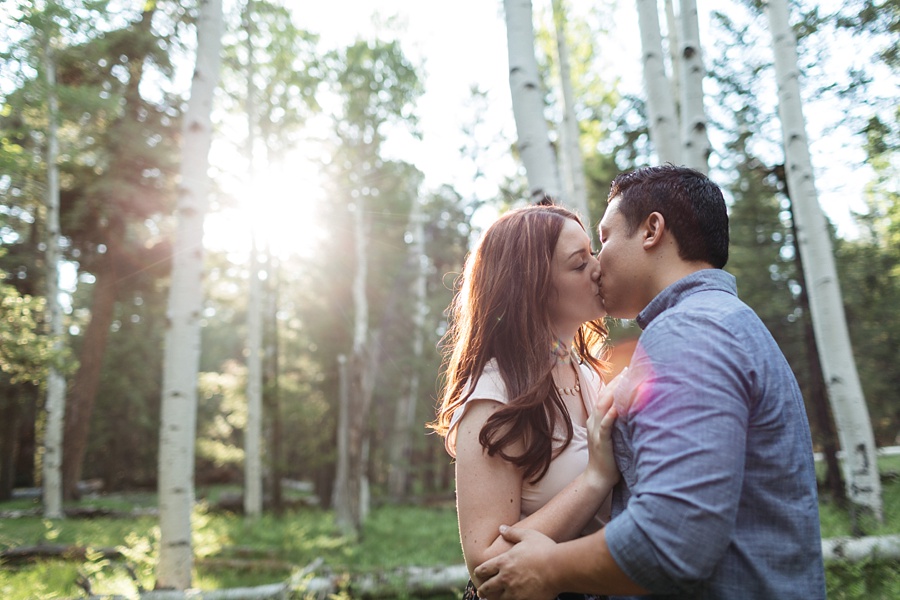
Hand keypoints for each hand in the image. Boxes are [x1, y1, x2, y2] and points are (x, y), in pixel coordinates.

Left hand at [473, 526, 558, 599]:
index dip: (479, 572)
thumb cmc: (544, 549)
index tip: (477, 574)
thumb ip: (513, 533)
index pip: (484, 569)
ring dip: (493, 599)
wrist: (559, 568)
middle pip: (487, 587)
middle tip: (481, 592)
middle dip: (483, 590)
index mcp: (503, 562)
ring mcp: (514, 591)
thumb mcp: (528, 535)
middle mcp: (505, 578)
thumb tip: (501, 528)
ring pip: (497, 599)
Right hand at [585, 370, 622, 487]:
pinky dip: (610, 415)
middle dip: (616, 382)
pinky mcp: (601, 442)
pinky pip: (605, 426)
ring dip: (614, 393)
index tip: (628, 371)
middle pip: (603, 396)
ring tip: (625, 382)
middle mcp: (594, 421)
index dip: (615, 382)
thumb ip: (618, 422)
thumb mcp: (613, 435)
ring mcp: (596, 431)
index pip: (605, 395)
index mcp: (596, 419)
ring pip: (602, 407)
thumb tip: (633, 409)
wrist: (599, 477)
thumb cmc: (610, 457)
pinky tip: (617, 408)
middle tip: (629, 370)